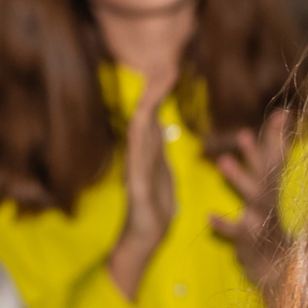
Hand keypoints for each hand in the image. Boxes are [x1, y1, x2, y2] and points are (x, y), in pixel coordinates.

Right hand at [108, 68, 179, 300]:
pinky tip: (144, 131)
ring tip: (154, 92)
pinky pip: (139, 166)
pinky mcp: (138, 191)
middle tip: (166, 67)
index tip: (171, 68)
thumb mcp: (162, 170)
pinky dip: (141, 147)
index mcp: (149, 153)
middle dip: (154, 94)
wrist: (143, 239)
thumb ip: (158, 146)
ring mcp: (136, 173)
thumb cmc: (153, 207)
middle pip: (145, 119)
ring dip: (146, 114)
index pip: (154, 116)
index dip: (161, 93)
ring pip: (139, 138)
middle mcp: (139, 158)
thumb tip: (157, 122)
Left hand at [208, 110, 292, 297]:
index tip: (281, 114)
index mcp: (274, 192)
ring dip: (239, 179)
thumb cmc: (268, 233)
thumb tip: (253, 138)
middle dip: (256, 153)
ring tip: (222, 161)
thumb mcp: (267, 199)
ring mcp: (262, 222)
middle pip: (266, 174)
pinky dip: (226, 226)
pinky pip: (237, 232)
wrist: (277, 273)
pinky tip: (211, 217)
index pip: (277, 160)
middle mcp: (271, 204)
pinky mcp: (252, 242)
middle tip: (243, 134)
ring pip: (253, 197)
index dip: (278, 137)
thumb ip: (264, 171)